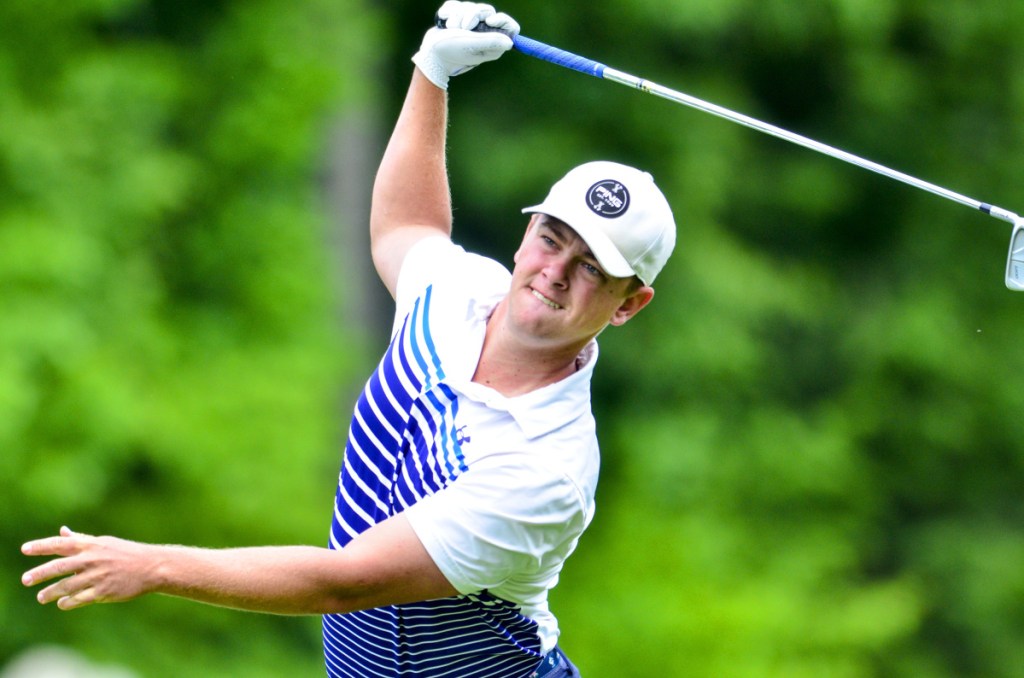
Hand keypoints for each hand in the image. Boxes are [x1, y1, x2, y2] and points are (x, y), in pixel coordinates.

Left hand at [21, 526, 160, 609]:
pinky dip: (68, 602)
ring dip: (51, 592)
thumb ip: (82, 540)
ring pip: (66, 586)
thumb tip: (63, 531)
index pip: (61, 543)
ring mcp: (98, 576)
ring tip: (41, 597)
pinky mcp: (104, 592)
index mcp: (92, 545)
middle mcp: (92, 559)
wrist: (152, 567)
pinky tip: (61, 603)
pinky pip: (79, 599)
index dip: (41, 546)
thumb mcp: (105, 543)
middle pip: (60, 566)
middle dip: (40, 573)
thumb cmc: (126, 554)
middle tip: (25, 580)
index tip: (24, 549)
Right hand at [412, 2, 519, 89]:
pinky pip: (458, 5)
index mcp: (492, 43)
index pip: (509, 27)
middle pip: (488, 11)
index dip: (502, 20)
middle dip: (472, 15)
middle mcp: (484, 34)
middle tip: (463, 27)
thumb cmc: (450, 51)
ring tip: (450, 27)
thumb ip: (491, 41)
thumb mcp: (472, 44)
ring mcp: (471, 26)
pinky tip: (444, 20)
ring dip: (458, 15)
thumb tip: (511, 41)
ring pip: (471, 6)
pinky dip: (450, 11)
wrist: (429, 53)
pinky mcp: (458, 18)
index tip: (489, 20)